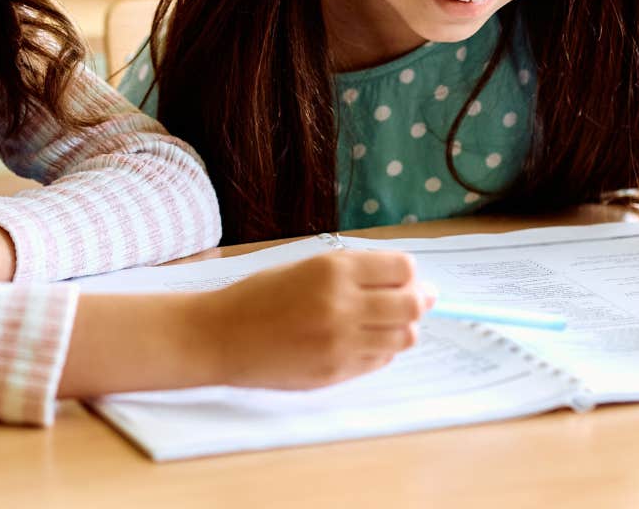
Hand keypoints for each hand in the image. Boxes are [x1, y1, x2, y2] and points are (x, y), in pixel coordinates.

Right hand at [189, 251, 430, 389]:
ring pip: (403, 337)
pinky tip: (361, 341)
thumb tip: (408, 280)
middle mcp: (342, 305)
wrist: (219, 336)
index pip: (403, 269)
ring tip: (383, 322)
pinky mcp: (336, 372)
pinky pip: (379, 360)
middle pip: (411, 305)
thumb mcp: (306, 266)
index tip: (403, 278)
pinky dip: (380, 350)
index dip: (407, 274)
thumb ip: (354, 271)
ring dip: (401, 328)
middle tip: (415, 300)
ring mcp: (341, 343)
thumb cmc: (259, 296)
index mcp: (333, 270)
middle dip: (419, 300)